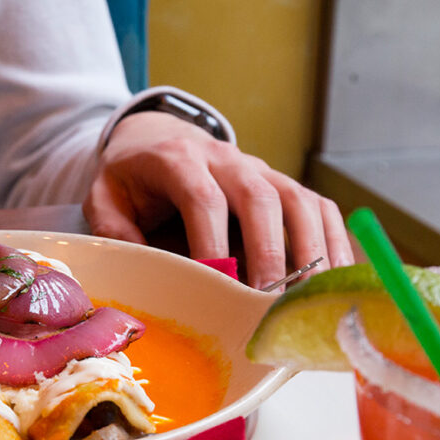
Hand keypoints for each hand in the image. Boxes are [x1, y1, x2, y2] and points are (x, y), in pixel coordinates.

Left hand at [84, 111, 353, 289]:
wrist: (157, 139)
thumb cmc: (131, 178)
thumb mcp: (105, 197)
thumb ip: (113, 228)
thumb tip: (139, 265)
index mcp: (178, 160)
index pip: (203, 197)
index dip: (212, 241)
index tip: (218, 284)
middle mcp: (226, 159)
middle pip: (259, 197)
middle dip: (268, 251)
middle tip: (270, 300)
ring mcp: (260, 169)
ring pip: (298, 200)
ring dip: (310, 248)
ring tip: (311, 297)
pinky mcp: (282, 184)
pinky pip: (318, 207)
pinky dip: (332, 241)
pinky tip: (334, 280)